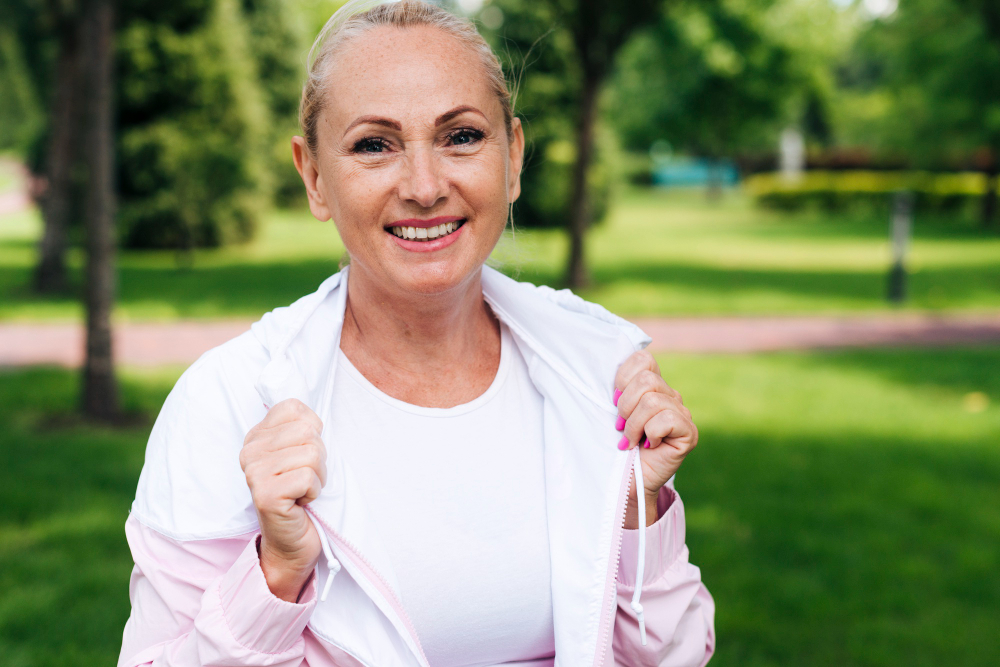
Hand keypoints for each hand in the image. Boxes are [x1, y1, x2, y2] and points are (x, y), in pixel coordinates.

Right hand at [240, 399, 326, 601]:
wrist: (292, 543)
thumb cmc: (302, 495)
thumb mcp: (302, 454)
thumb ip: (302, 428)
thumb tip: (312, 411)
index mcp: (257, 436)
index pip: (294, 407)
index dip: (312, 431)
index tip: (303, 456)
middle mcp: (250, 451)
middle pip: (308, 431)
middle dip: (319, 457)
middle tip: (305, 478)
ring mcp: (254, 473)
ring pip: (311, 453)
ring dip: (318, 476)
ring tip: (303, 491)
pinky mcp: (265, 494)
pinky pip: (307, 477)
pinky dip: (314, 491)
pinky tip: (301, 502)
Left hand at [614, 350, 698, 527]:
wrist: (628, 482)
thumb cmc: (617, 447)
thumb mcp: (612, 415)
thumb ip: (617, 393)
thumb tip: (614, 385)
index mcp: (653, 386)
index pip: (643, 360)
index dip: (624, 378)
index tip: (614, 401)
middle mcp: (671, 396)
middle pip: (647, 381)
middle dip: (625, 406)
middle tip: (621, 427)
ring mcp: (683, 413)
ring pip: (653, 401)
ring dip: (634, 425)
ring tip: (632, 440)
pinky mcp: (690, 432)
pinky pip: (667, 420)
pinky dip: (651, 434)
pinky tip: (650, 446)